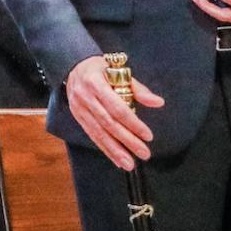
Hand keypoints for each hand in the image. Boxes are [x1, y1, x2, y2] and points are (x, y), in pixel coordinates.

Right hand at [65, 54, 163, 170]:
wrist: (73, 66)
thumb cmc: (100, 69)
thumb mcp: (118, 71)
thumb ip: (138, 89)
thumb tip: (158, 102)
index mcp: (95, 83)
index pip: (116, 107)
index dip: (133, 123)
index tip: (148, 135)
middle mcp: (85, 97)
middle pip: (108, 123)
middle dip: (127, 140)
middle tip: (144, 153)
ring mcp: (79, 108)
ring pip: (98, 133)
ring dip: (115, 150)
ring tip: (130, 164)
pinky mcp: (77, 116)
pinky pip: (92, 135)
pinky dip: (105, 149)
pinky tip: (117, 160)